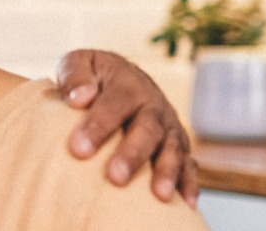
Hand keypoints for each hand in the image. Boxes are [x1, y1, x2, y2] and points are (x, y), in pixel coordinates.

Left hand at [55, 49, 197, 208]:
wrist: (119, 78)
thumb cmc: (92, 77)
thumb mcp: (80, 63)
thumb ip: (75, 75)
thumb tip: (79, 97)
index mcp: (128, 84)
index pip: (115, 103)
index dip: (98, 125)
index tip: (79, 149)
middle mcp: (153, 105)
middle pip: (147, 129)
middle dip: (133, 154)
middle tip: (115, 176)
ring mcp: (168, 126)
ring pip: (172, 148)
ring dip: (167, 171)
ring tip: (159, 195)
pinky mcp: (177, 146)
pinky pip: (189, 165)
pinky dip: (189, 183)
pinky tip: (186, 204)